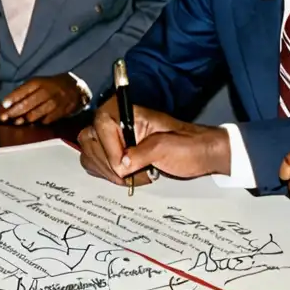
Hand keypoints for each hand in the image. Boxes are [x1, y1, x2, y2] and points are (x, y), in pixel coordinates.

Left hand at [0, 75, 84, 125]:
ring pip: (36, 113)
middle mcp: (47, 91)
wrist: (76, 88)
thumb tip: (4, 105)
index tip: (2, 106)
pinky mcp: (61, 112)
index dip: (12, 99)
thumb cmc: (52, 86)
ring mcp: (55, 102)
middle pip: (28, 104)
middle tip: (3, 118)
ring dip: (24, 119)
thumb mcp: (39, 83)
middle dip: (14, 112)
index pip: (23, 90)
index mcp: (39, 82)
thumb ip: (23, 92)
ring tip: (16, 122)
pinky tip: (32, 124)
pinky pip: (46, 120)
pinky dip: (38, 122)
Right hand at [78, 97, 229, 185]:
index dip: (109, 147)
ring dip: (106, 171)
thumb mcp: (166, 147)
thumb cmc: (188, 145)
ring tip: (132, 177)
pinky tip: (127, 178)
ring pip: (89, 153)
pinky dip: (106, 174)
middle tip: (127, 176)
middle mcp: (117, 122)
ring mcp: (114, 138)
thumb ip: (140, 154)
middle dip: (106, 162)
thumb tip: (120, 165)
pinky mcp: (114, 152)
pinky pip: (96, 163)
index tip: (123, 166)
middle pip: (89, 139)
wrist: (200, 155)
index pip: (102, 124)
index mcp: (129, 111)